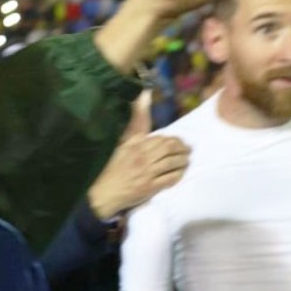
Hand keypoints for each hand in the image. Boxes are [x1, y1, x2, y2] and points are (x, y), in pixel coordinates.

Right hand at [87, 93, 188, 218]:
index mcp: (135, 145)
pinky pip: (170, 178)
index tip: (178, 142)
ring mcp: (147, 172)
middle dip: (182, 149)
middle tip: (187, 151)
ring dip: (183, 161)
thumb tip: (143, 98)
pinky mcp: (150, 187)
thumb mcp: (121, 145)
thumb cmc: (111, 168)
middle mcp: (142, 156)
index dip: (173, 140)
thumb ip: (134, 127)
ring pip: (172, 162)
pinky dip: (178, 175)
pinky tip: (180, 174)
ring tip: (186, 161)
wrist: (103, 192)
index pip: (160, 138)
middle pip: (170, 148)